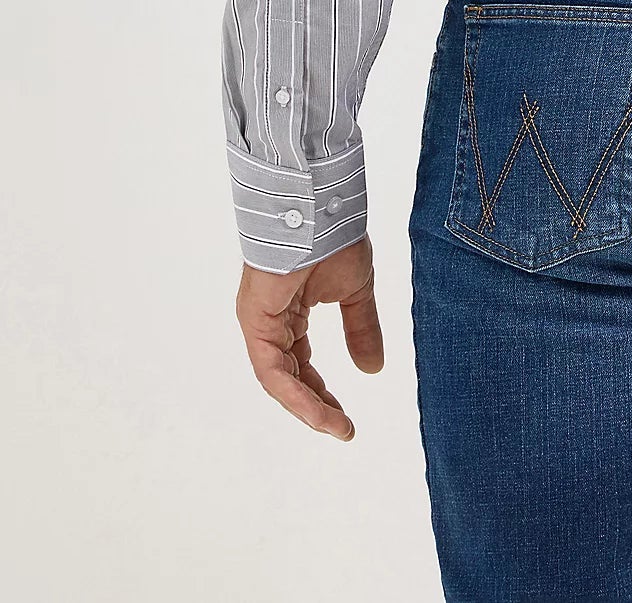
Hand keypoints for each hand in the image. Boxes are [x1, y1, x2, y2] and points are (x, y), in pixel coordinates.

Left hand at [235, 234, 383, 438]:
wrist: (321, 208)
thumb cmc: (335, 237)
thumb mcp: (355, 291)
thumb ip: (361, 329)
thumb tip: (372, 369)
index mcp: (290, 312)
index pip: (300, 363)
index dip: (321, 392)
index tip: (346, 417)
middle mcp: (271, 320)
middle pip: (289, 376)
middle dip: (316, 404)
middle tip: (342, 428)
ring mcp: (260, 321)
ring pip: (279, 379)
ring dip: (307, 406)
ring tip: (336, 426)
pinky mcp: (255, 321)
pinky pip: (271, 370)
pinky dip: (294, 394)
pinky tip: (318, 410)